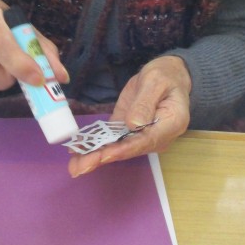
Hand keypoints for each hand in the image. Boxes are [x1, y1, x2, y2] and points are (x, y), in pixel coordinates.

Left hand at [68, 55, 190, 176]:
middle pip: (129, 150)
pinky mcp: (128, 131)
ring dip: (95, 157)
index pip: (146, 140)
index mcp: (170, 124)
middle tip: (79, 168)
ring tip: (74, 166)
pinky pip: (112, 140)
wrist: (168, 76)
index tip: (105, 155)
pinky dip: (95, 146)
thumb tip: (134, 124)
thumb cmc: (166, 76)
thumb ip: (146, 102)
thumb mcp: (156, 81)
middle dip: (103, 158)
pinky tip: (78, 152)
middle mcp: (156, 137)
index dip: (124, 149)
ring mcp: (142, 136)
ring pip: (118, 149)